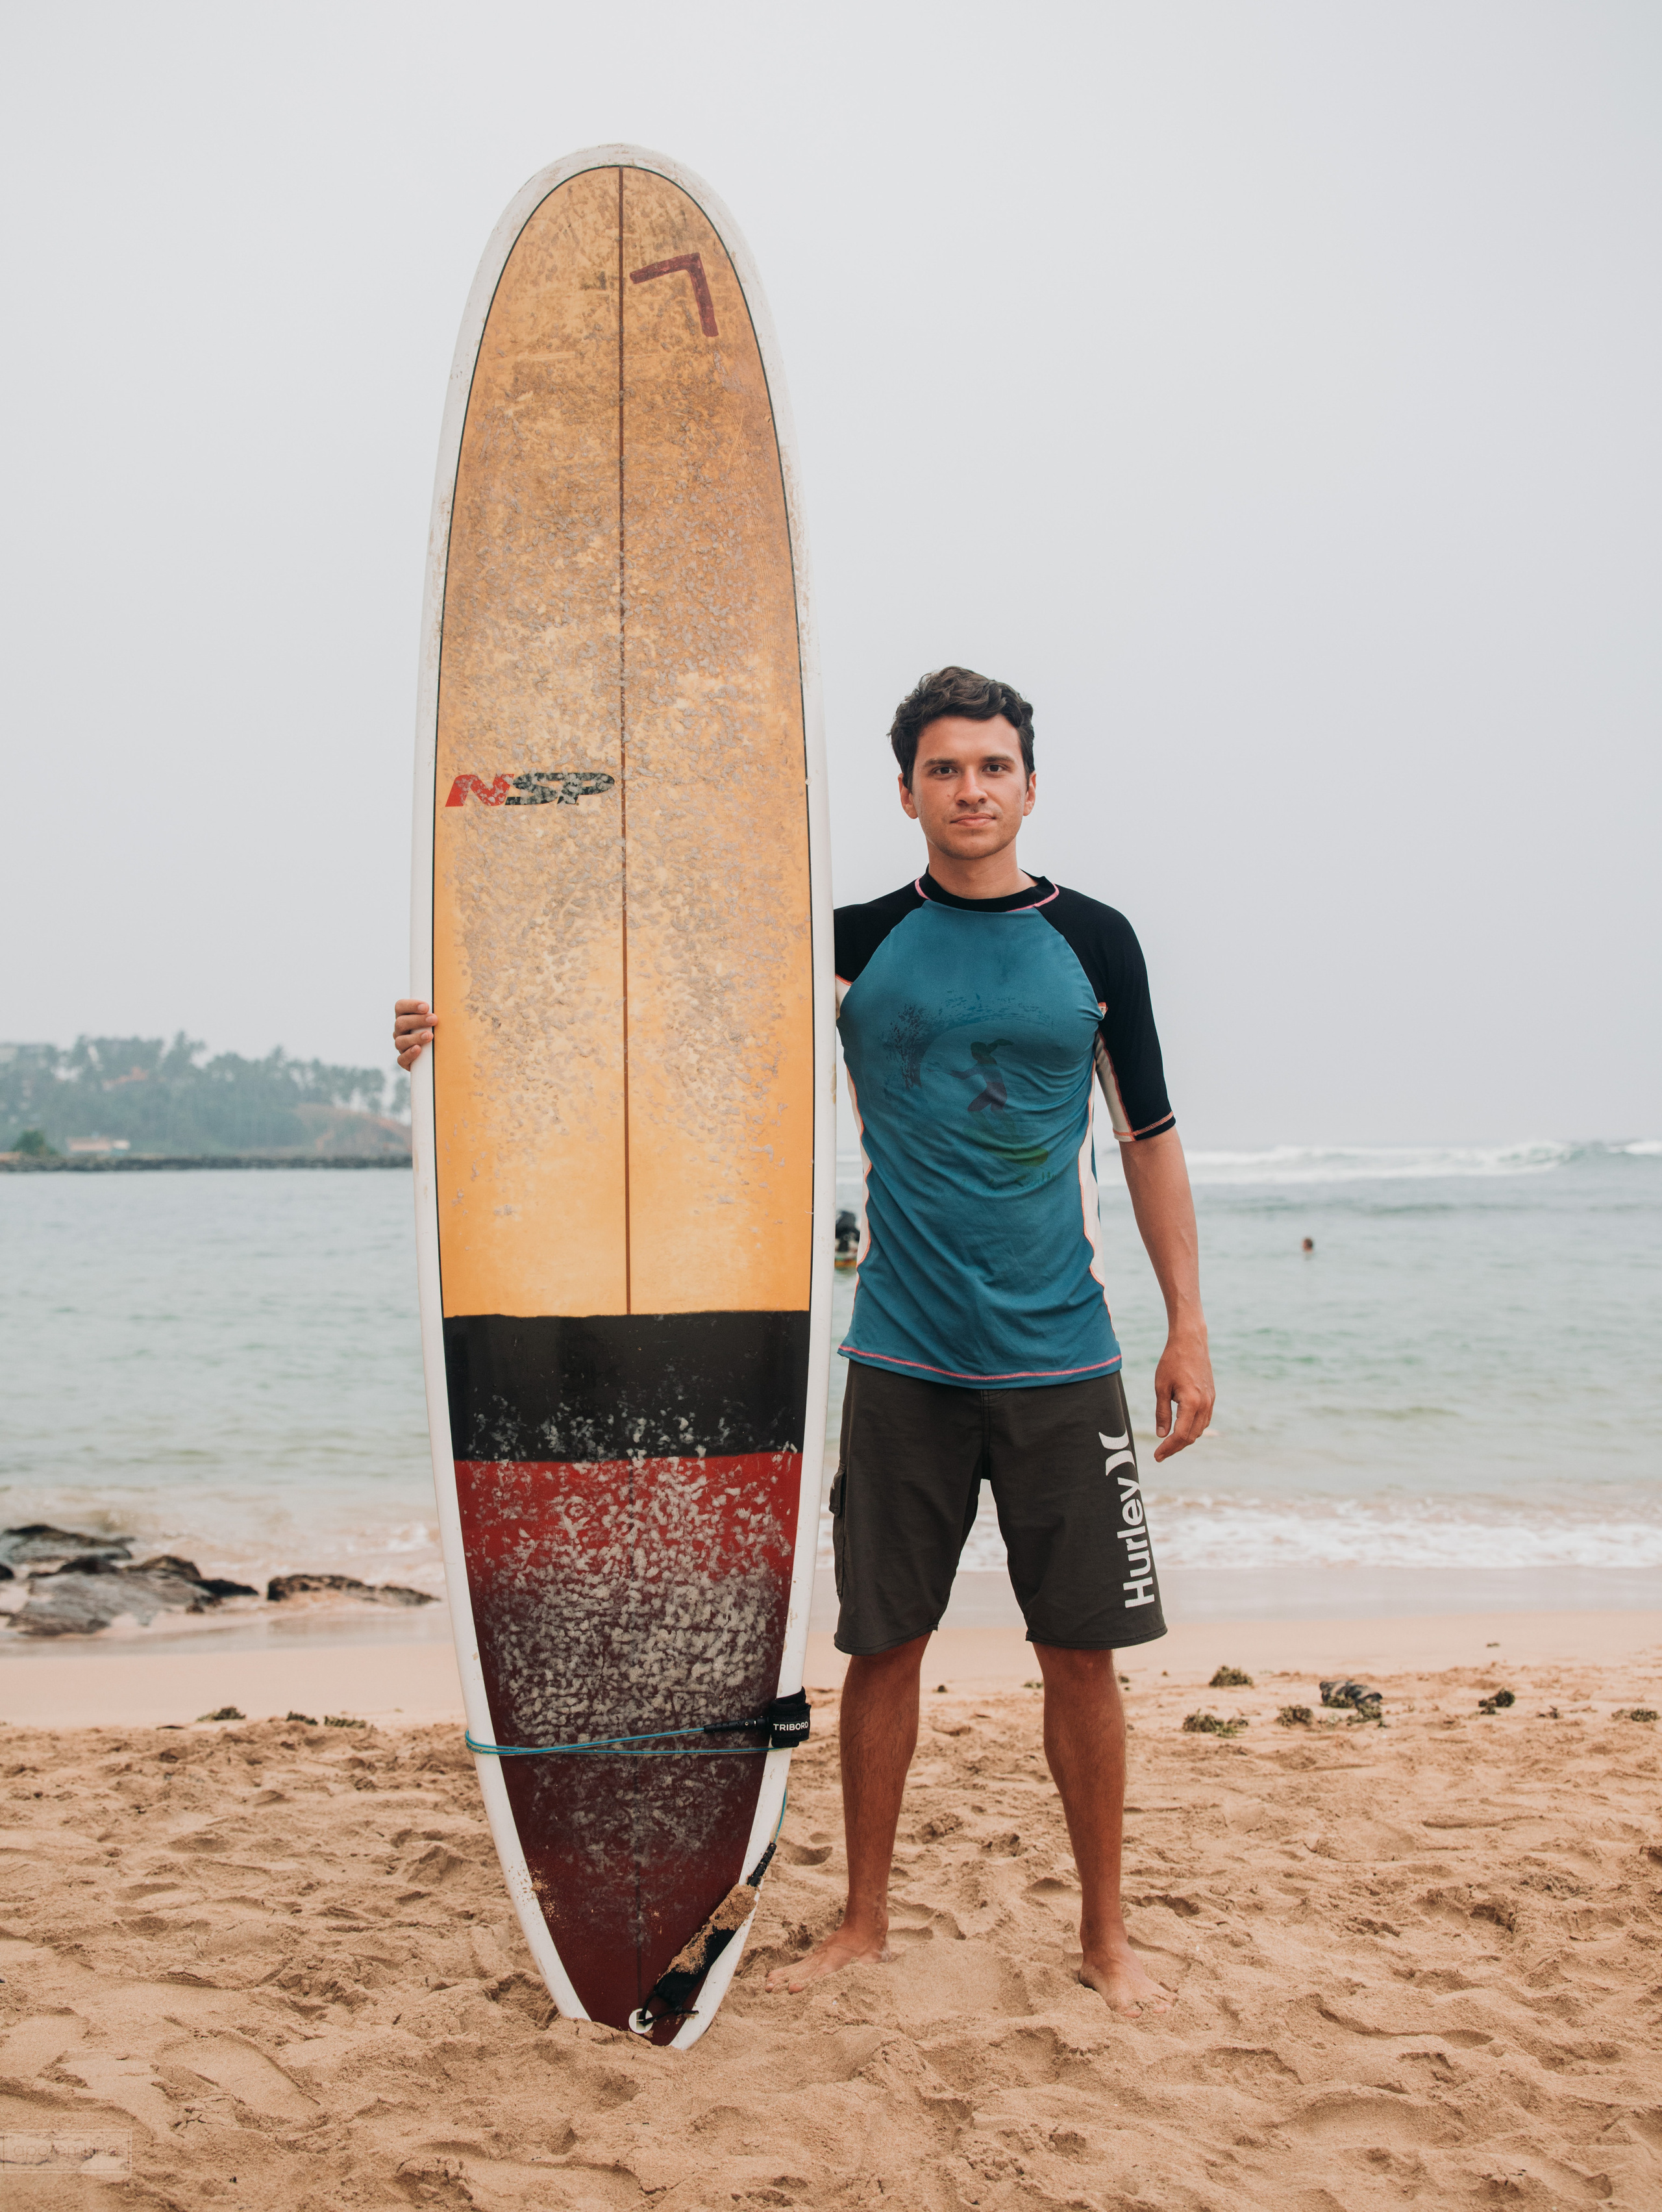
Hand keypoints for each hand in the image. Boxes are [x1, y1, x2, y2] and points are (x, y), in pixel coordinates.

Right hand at [394, 999, 435, 1069]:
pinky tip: (418, 1049)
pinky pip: (401, 1059)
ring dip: (415, 1037)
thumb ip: (441, 1011)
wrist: (441, 1056)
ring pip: (400, 1041)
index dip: (411, 1005)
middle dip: (417, 1020)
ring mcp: (401, 1045)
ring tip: (430, 1036)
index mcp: (405, 1016)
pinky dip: (409, 1054)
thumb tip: (454, 1001)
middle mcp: (400, 1030)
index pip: (400, 1006)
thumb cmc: (442, 1031)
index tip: (426, 1007)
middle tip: (434, 1019)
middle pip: (400, 1023)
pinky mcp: (404, 1061)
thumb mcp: (440, 1020)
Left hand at [1152, 1321, 1213, 1461]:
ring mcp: (1210, 1401)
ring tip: (1168, 1443)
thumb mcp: (1161, 1387)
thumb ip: (1162, 1413)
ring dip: (1185, 1439)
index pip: (1181, 1435)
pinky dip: (1192, 1428)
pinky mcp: (1211, 1396)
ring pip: (1199, 1430)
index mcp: (1192, 1403)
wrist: (1191, 1342)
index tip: (1157, 1456)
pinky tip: (1181, 1428)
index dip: (1168, 1448)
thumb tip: (1162, 1435)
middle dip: (1176, 1447)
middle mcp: (1205, 1405)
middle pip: (1191, 1436)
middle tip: (1160, 1454)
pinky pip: (1203, 1420)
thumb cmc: (1172, 1361)